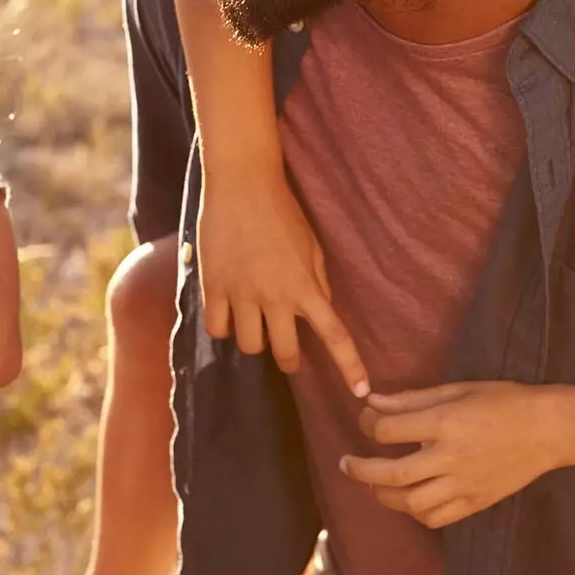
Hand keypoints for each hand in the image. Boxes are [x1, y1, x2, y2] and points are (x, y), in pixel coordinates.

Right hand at [197, 167, 369, 395]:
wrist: (242, 183)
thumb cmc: (282, 211)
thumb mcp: (312, 246)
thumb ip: (317, 282)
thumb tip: (321, 310)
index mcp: (306, 286)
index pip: (335, 335)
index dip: (350, 367)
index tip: (361, 391)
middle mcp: (275, 297)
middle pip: (285, 354)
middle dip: (290, 360)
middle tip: (290, 353)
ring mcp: (242, 294)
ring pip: (250, 346)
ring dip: (255, 339)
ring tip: (254, 321)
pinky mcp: (213, 287)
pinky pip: (218, 329)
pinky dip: (224, 326)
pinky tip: (228, 312)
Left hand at [340, 382, 559, 528]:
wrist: (548, 429)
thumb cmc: (504, 400)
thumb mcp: (458, 389)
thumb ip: (413, 399)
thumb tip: (373, 401)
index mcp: (445, 423)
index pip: (389, 430)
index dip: (368, 424)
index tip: (366, 420)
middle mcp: (450, 457)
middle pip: (392, 473)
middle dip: (361, 469)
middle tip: (346, 464)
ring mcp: (463, 484)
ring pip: (411, 503)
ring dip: (384, 495)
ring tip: (375, 484)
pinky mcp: (474, 502)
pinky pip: (436, 518)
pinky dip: (415, 512)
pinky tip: (410, 499)